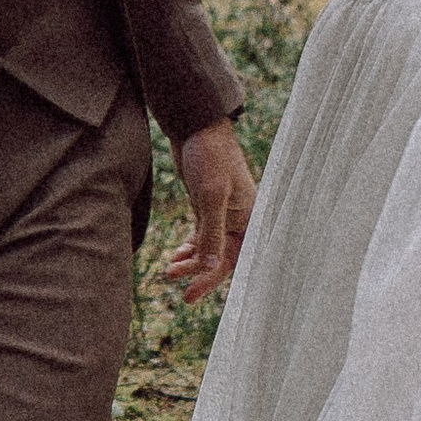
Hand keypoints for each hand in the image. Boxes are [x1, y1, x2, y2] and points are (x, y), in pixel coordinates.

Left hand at [171, 121, 255, 299]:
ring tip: (169, 272)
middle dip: (200, 275)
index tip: (192, 294)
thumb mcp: (210, 194)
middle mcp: (240, 219)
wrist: (195, 126)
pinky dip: (190, 248)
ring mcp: (224, 214)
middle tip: (180, 291)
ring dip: (191, 262)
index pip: (237, 258)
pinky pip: (202, 237)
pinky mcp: (208, 207)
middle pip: (222, 258)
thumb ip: (211, 232)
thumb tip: (208, 267)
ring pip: (209, 249)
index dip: (214, 278)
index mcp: (251, 217)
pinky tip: (176, 256)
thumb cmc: (210, 155)